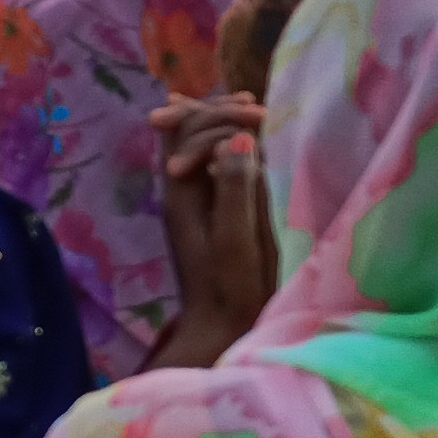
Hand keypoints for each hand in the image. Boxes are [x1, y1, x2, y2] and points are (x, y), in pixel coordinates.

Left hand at [145, 96, 276, 369]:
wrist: (221, 329)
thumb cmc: (231, 289)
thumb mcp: (237, 240)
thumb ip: (236, 189)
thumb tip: (238, 139)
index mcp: (182, 193)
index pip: (186, 131)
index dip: (218, 117)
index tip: (255, 121)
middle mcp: (184, 190)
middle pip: (189, 129)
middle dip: (219, 112)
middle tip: (254, 108)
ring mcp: (198, 199)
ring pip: (201, 143)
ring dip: (224, 122)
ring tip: (252, 110)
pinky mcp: (215, 209)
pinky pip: (216, 162)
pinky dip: (232, 143)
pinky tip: (250, 138)